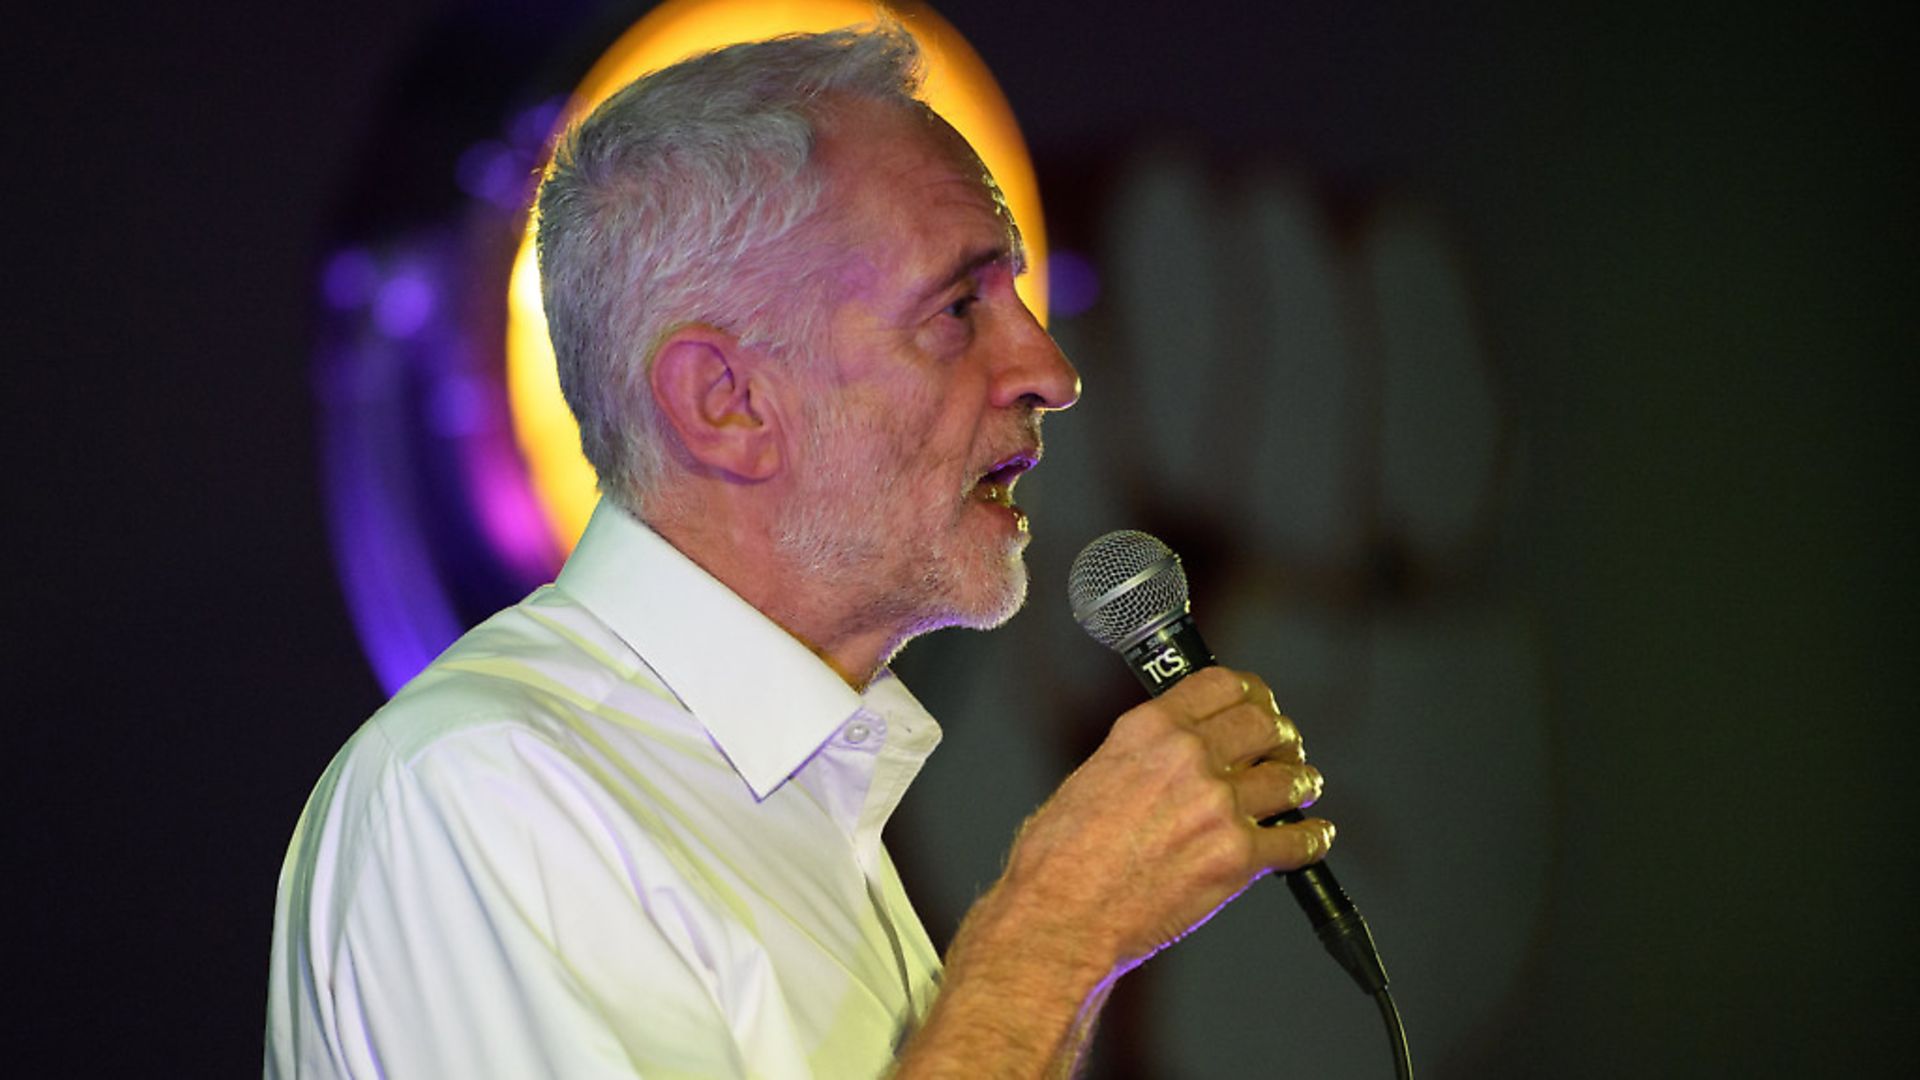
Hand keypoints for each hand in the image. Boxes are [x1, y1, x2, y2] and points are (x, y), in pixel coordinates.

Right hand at [990, 666, 1332, 973]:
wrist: (1062, 916)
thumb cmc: (1060, 857)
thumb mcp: (1095, 773)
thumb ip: (1145, 754)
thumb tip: (1176, 756)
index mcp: (1148, 729)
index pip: (1222, 685)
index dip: (1252, 693)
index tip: (1260, 704)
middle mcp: (1188, 757)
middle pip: (1265, 724)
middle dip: (1282, 736)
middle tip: (1285, 750)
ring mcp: (1218, 806)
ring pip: (1290, 778)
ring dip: (1302, 783)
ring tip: (1302, 789)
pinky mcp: (1238, 858)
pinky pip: (1299, 840)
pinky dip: (1312, 838)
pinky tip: (1313, 836)